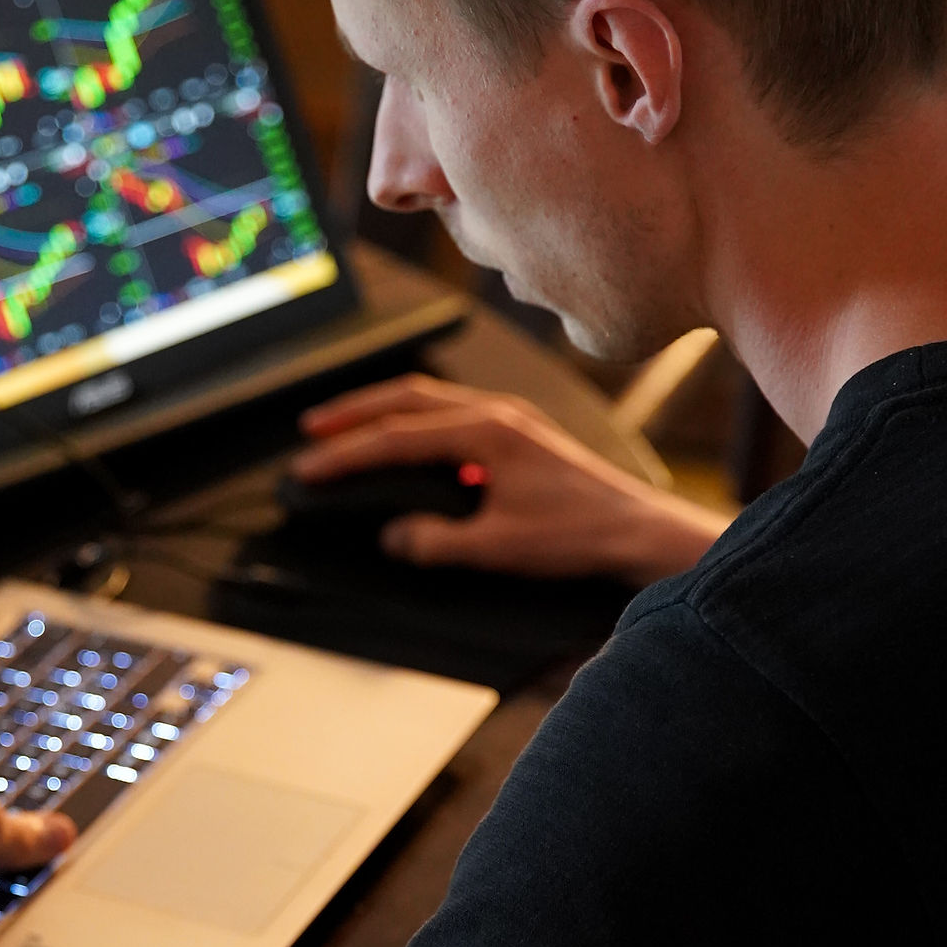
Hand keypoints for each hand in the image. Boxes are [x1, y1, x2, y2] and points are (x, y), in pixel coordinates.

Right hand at [294, 373, 726, 583]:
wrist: (636, 532)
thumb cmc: (578, 535)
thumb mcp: (498, 548)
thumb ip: (438, 542)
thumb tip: (394, 537)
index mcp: (487, 432)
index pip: (397, 437)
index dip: (347, 453)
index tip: (309, 468)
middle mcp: (497, 414)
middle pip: (407, 398)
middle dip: (354, 412)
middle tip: (311, 430)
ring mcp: (511, 420)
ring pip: (430, 401)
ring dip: (383, 411)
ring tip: (345, 427)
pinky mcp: (520, 435)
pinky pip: (453, 415)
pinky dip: (416, 422)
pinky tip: (406, 442)